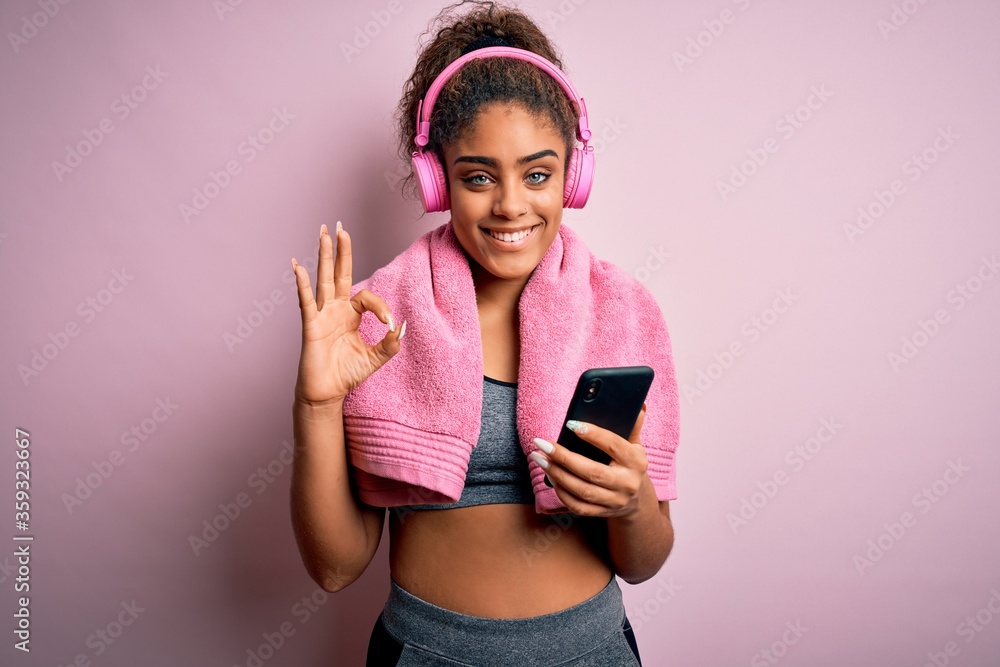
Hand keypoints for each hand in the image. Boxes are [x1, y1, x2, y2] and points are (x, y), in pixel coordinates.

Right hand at [291, 222, 404, 406]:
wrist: (327, 393)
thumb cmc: (347, 374)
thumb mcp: (375, 358)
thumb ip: (389, 344)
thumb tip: (400, 327)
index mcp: (350, 315)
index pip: (366, 297)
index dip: (380, 306)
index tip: (388, 323)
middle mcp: (334, 310)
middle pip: (338, 273)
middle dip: (341, 250)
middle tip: (340, 226)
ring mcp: (321, 315)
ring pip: (323, 280)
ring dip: (324, 256)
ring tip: (323, 233)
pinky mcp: (310, 326)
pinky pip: (306, 301)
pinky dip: (302, 284)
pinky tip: (298, 266)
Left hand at [530, 404, 648, 517]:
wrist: (637, 501)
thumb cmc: (630, 465)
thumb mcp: (636, 445)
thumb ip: (633, 426)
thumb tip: (639, 404)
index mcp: (636, 462)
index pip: (614, 445)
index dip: (593, 434)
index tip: (571, 424)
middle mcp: (627, 483)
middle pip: (592, 471)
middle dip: (563, 457)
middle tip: (542, 444)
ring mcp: (614, 501)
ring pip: (581, 490)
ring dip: (556, 474)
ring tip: (539, 458)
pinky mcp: (602, 513)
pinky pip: (577, 506)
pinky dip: (561, 492)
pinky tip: (549, 477)